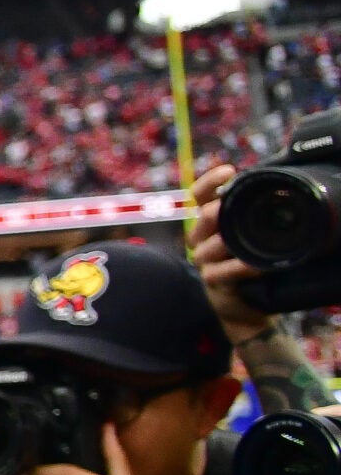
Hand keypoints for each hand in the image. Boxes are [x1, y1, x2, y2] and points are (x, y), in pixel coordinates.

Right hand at [189, 163, 268, 344]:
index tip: (229, 171)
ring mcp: (205, 260)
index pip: (199, 195)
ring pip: (207, 246)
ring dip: (223, 241)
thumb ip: (250, 214)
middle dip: (214, 212)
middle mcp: (201, 238)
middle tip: (226, 206)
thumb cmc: (249, 262)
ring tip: (236, 239)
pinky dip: (239, 268)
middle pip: (201, 218)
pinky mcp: (212, 281)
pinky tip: (254, 265)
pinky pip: (221, 272)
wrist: (245, 304)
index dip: (209, 182)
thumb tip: (275, 185)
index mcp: (209, 221)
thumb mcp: (248, 233)